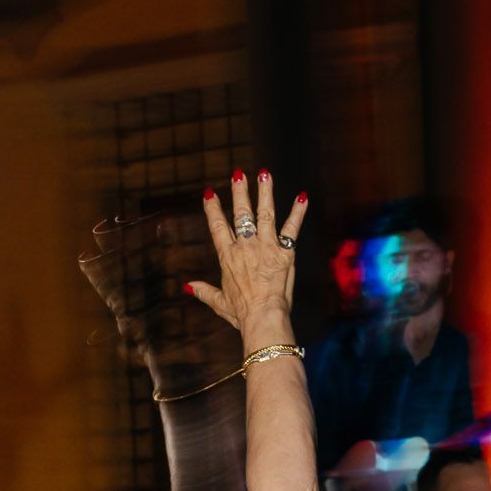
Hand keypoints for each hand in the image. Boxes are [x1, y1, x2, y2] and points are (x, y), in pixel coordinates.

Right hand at [184, 172, 306, 346]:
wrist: (263, 317)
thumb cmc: (241, 312)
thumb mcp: (219, 301)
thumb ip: (204, 291)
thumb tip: (187, 287)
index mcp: (228, 256)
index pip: (218, 226)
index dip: (213, 209)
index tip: (210, 193)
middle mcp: (246, 247)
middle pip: (242, 213)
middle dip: (240, 191)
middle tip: (238, 173)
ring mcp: (266, 246)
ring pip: (265, 213)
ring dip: (265, 192)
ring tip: (265, 173)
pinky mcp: (285, 252)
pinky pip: (292, 227)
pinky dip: (298, 212)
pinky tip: (302, 196)